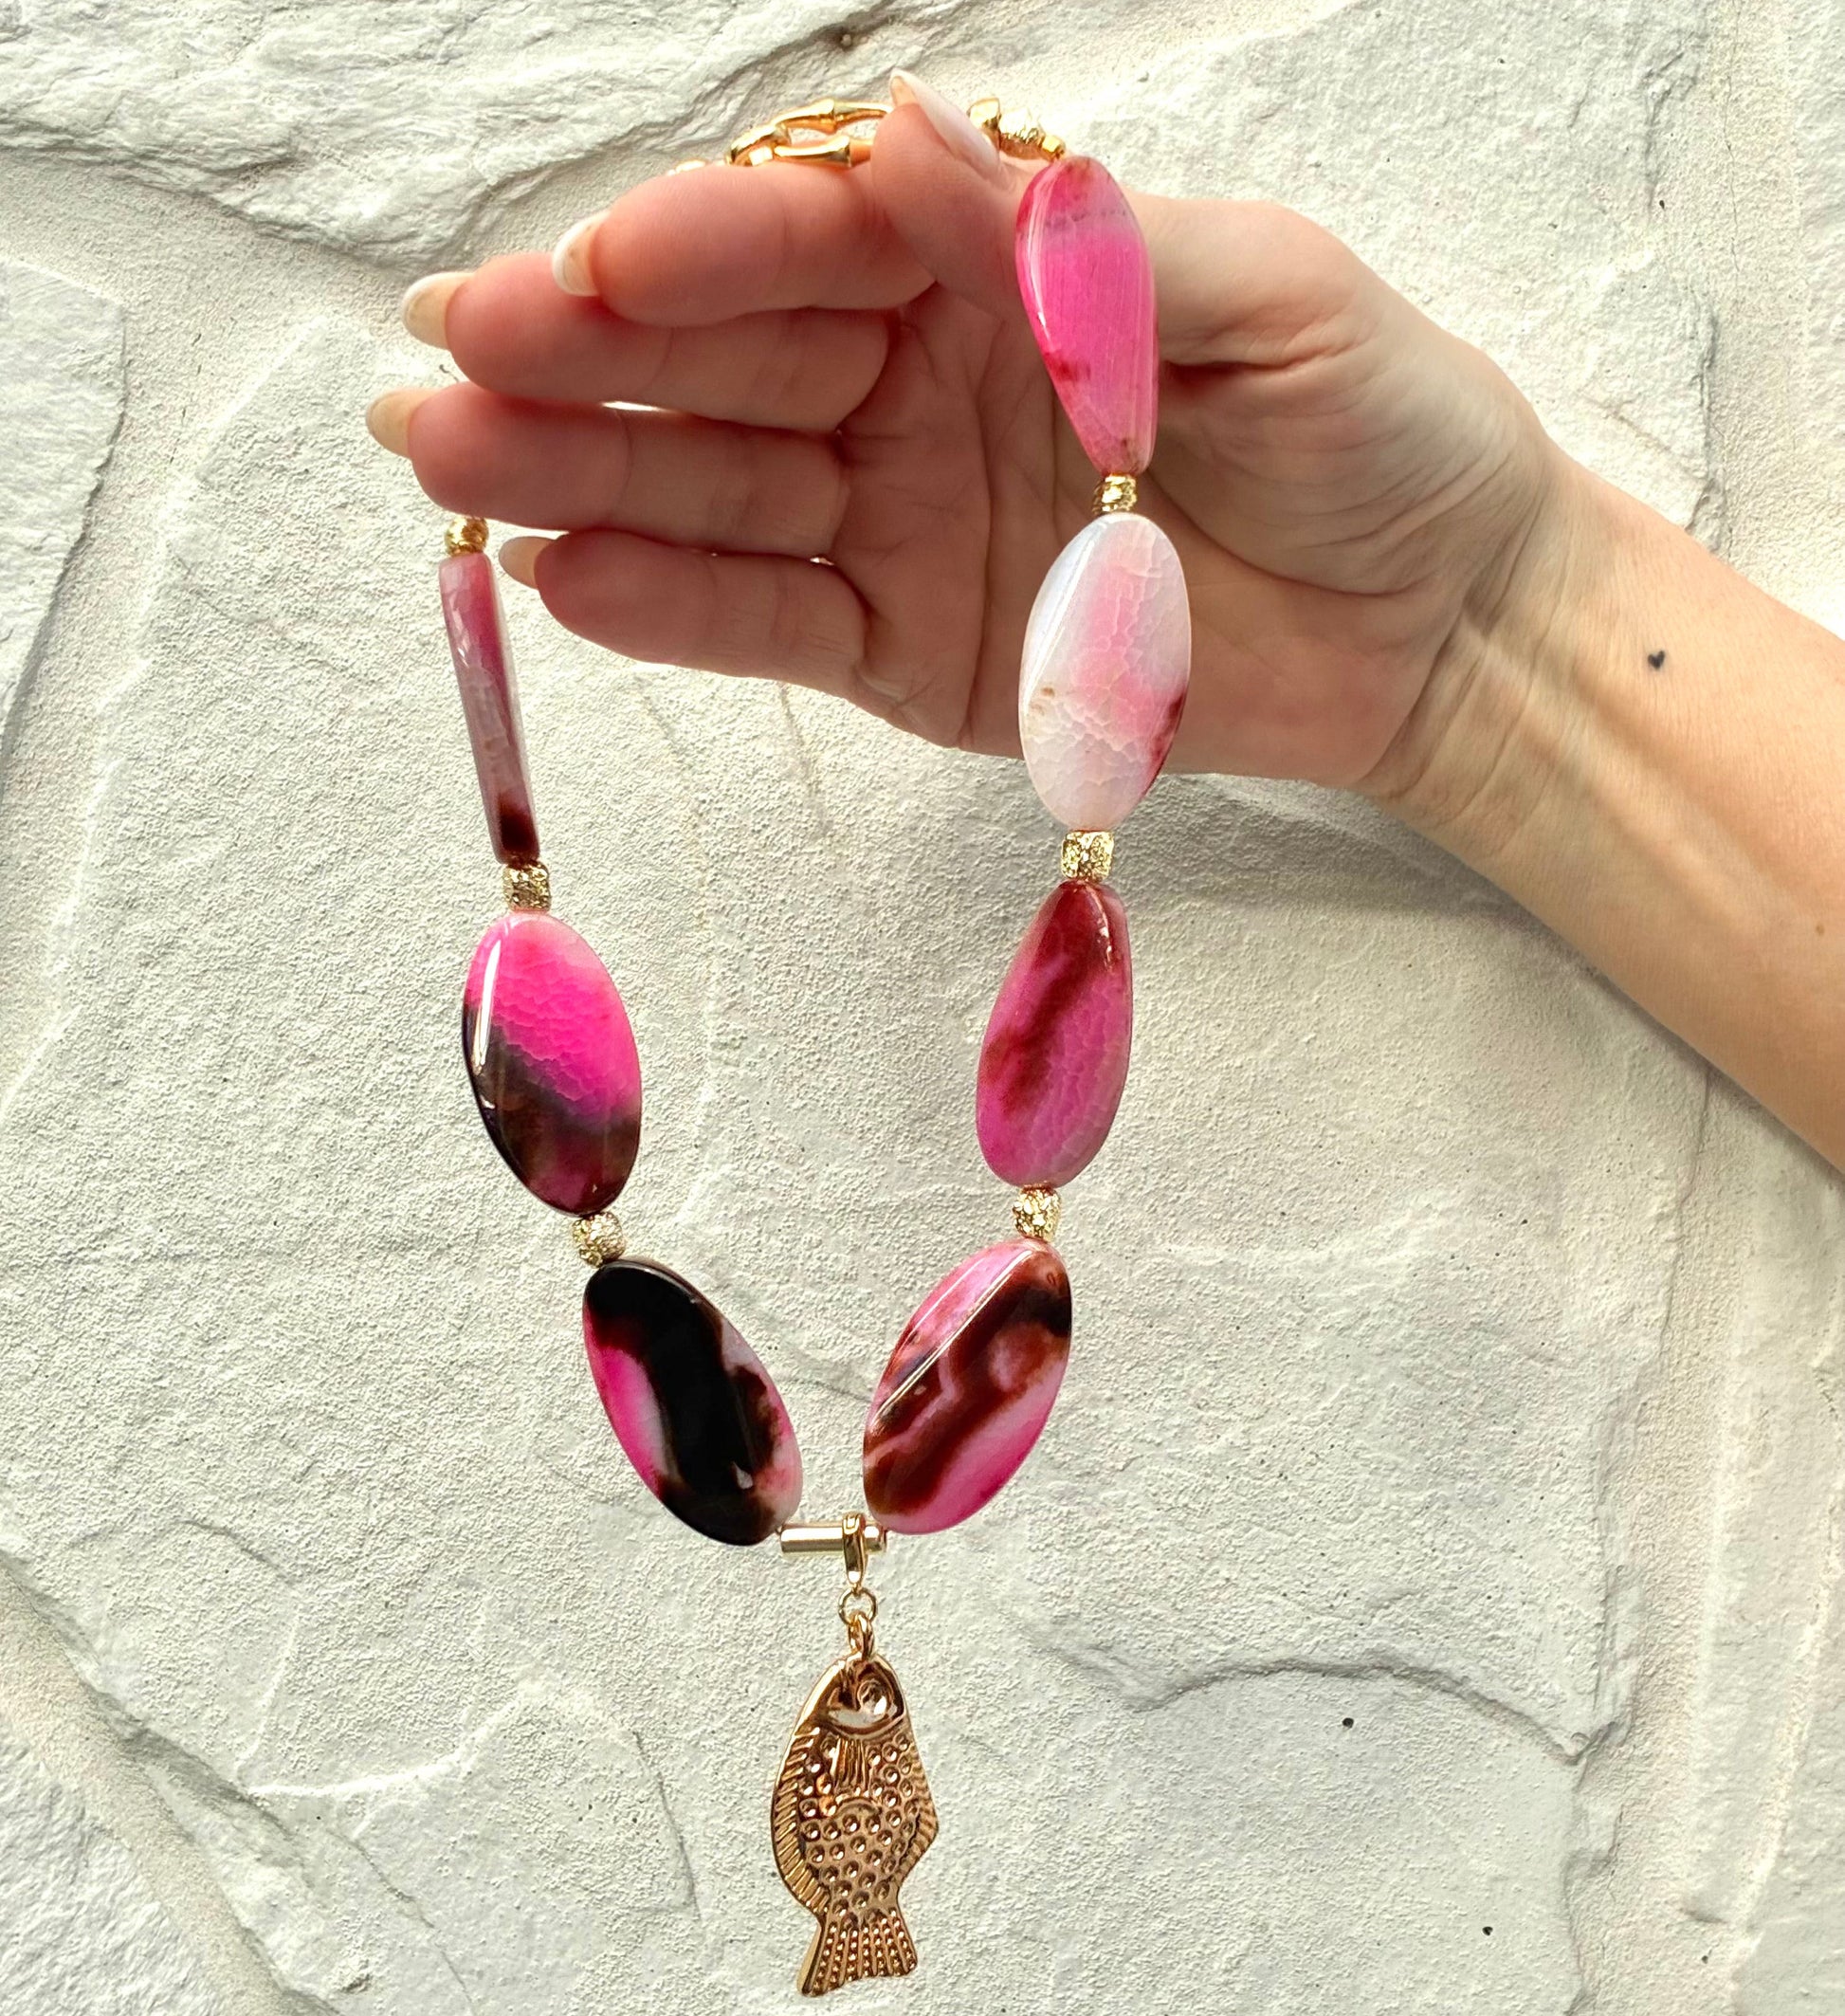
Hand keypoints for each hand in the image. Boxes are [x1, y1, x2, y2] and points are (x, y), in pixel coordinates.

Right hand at [368, 87, 1562, 795]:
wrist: (1438, 626)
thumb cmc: (1379, 426)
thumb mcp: (1255, 292)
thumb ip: (1066, 240)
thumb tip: (887, 133)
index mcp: (988, 266)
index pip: (806, 245)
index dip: (695, 255)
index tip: (591, 269)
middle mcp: (913, 382)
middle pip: (718, 364)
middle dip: (576, 360)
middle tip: (435, 362)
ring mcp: (897, 521)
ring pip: (714, 492)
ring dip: (577, 478)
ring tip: (444, 465)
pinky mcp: (905, 654)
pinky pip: (770, 625)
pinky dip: (672, 607)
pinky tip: (563, 577)